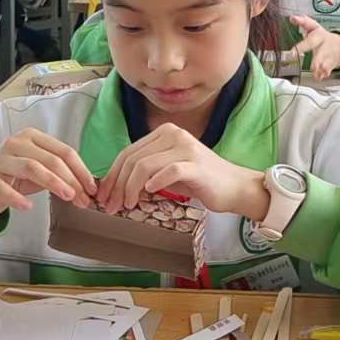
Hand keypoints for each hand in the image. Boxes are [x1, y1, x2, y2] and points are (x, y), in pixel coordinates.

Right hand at [0, 128, 97, 216]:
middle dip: (71, 180)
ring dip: (53, 183)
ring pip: (32, 168)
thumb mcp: (41, 171)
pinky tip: (29, 207)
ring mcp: (1, 160)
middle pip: (51, 159)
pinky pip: (5, 189)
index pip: (63, 151)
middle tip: (83, 198)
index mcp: (32, 137)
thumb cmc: (17, 177)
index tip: (92, 187)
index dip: (81, 169)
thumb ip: (61, 174)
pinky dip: (18, 198)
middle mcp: (16, 143)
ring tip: (68, 197)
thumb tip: (88, 188)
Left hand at [96, 123, 268, 219]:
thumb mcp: (167, 172)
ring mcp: (186, 148)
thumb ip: (145, 172)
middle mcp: (174, 135)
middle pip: (133, 159)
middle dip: (117, 185)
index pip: (128, 152)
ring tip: (128, 205)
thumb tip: (115, 186)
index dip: (112, 176)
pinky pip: (168, 171)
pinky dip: (155, 183)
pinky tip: (149, 194)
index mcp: (164, 133)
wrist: (234, 187)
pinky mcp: (196, 165)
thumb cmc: (200, 181)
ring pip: (145, 165)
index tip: (104, 197)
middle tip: (111, 206)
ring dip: (130, 188)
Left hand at [286, 14, 339, 79]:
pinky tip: (320, 77)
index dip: (302, 44)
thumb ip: (303, 22)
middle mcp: (325, 45)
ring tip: (316, 72)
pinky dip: (324, 73)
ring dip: (321, 68)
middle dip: (316, 60)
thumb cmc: (321, 37)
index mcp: (319, 35)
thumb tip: (292, 17)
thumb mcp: (313, 27)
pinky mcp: (331, 64)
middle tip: (312, 66)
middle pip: (320, 53)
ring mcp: (329, 55)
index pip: (310, 38)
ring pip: (326, 63)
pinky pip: (328, 69)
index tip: (293, 47)